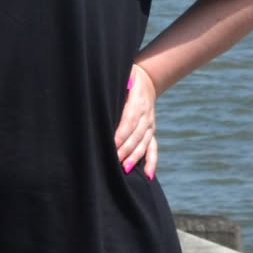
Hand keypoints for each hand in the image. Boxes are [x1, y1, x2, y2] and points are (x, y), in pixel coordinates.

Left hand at [115, 63, 157, 179]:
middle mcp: (146, 116)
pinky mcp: (151, 132)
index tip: (111, 144)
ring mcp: (150, 125)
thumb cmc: (127, 78)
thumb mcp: (122, 77)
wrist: (147, 79)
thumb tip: (99, 90)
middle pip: (136, 135)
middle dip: (125, 149)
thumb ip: (113, 84)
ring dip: (135, 157)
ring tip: (126, 169)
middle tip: (114, 161)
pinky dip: (152, 162)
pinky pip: (153, 148)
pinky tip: (148, 176)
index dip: (121, 134)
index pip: (129, 121)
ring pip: (144, 144)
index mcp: (138, 102)